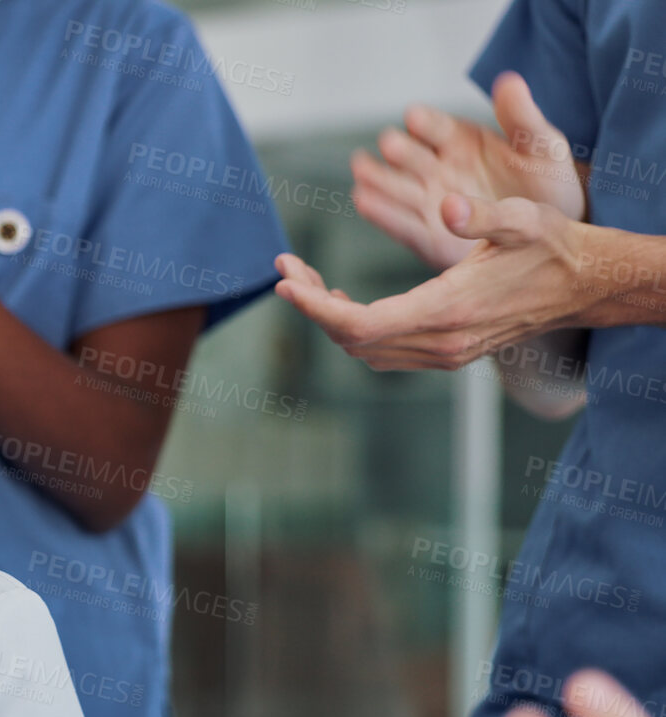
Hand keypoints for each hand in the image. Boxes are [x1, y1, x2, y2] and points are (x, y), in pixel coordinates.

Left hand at [274, 194, 590, 369]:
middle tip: (288, 267)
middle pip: (351, 338)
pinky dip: (353, 327)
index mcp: (448, 312)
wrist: (587, 285)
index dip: (313, 307)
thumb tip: (444, 207)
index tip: (283, 280)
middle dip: (311, 305)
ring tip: (307, 279)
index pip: (358, 324)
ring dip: (329, 318)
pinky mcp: (446, 353)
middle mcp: (441, 344)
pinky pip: (383, 350)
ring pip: (364, 349)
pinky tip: (342, 298)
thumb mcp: (523, 219)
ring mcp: (444, 355)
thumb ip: (482, 216)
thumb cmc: (554, 247)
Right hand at [352, 72, 585, 269]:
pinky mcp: (426, 236)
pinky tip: (364, 200)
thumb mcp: (542, 147)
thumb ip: (522, 118)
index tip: (414, 117)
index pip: (436, 127)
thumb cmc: (544, 184)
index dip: (426, 122)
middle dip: (399, 150)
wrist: (546, 233)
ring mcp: (427, 201)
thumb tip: (509, 80)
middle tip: (389, 145)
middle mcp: (435, 168)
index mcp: (459, 141)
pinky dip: (381, 213)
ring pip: (396, 188)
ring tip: (362, 171)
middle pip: (409, 157)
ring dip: (377, 179)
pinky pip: (400, 223)